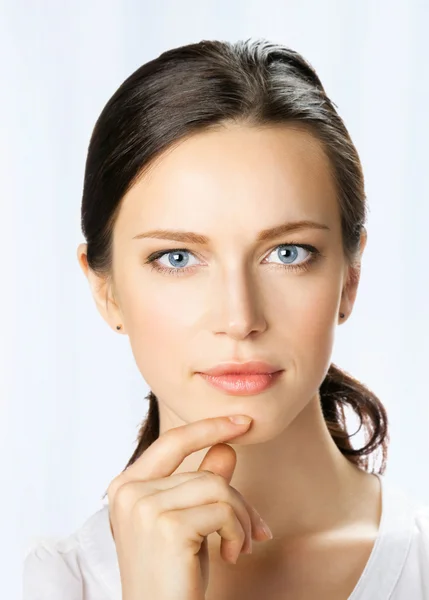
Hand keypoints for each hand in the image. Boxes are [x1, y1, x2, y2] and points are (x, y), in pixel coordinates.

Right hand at [107, 415, 272, 599]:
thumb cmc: (172, 576)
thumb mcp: (188, 522)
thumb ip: (201, 482)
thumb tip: (226, 448)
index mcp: (126, 485)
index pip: (173, 440)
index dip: (209, 427)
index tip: (243, 422)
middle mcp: (129, 491)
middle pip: (206, 473)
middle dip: (239, 502)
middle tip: (255, 531)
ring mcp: (145, 507)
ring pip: (218, 488)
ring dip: (241, 520)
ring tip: (240, 546)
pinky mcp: (168, 526)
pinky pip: (223, 511)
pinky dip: (238, 532)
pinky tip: (231, 556)